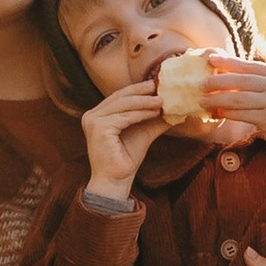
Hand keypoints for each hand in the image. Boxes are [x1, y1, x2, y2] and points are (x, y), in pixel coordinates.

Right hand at [79, 76, 167, 199]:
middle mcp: (91, 116)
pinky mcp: (98, 128)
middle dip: (141, 91)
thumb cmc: (125, 160)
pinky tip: (154, 113)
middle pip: (120, 97)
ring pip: (123, 105)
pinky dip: (140, 114)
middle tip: (158, 85)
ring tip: (161, 101)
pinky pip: (124, 117)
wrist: (115, 181)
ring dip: (144, 102)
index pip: (118, 97)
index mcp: (98, 115)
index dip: (137, 90)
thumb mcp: (142, 133)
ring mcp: (93, 121)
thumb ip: (153, 119)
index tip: (154, 84)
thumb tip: (174, 109)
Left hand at [185, 61, 265, 172]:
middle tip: (200, 84)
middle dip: (218, 81)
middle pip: (241, 80)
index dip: (228, 61)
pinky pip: (243, 115)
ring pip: (239, 98)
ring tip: (202, 101)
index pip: (248, 66)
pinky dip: (227, 114)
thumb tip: (229, 77)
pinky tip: (216, 114)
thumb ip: (260, 84)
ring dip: (217, 99)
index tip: (210, 58)